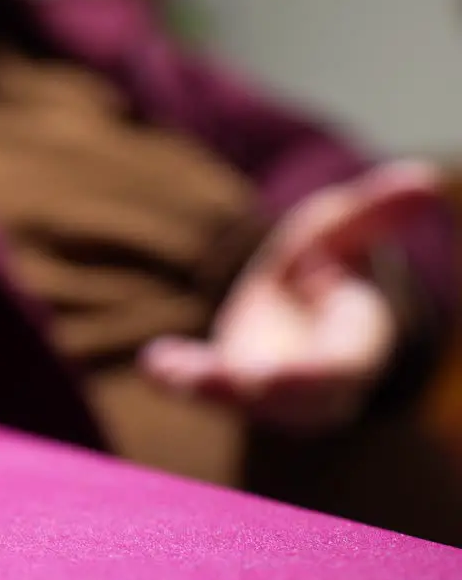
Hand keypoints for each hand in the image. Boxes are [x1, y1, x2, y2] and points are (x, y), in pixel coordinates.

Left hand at [141, 161, 440, 432]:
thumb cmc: (327, 271)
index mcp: (353, 346)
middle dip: (271, 394)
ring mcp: (264, 389)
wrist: (291, 313)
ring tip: (169, 372)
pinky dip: (176, 376)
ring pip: (243, 401)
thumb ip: (377, 212)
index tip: (277, 377)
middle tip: (243, 383)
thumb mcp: (344, 234)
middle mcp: (312, 381)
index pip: (344, 368)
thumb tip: (426, 178)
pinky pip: (201, 388)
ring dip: (210, 388)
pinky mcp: (222, 384)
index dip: (316, 376)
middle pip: (296, 399)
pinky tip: (152, 364)